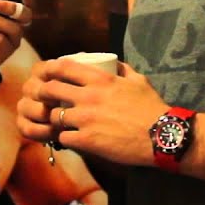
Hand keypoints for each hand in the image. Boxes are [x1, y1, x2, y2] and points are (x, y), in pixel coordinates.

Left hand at [16, 58, 164, 166]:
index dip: (49, 69)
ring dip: (53, 119)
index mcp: (101, 79)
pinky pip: (63, 138)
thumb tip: (113, 63)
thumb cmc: (152, 107)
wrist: (161, 136)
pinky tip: (71, 139)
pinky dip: (64, 139)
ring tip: (59, 123)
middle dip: (43, 94)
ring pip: (53, 116)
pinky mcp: (86, 140)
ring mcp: (85, 119)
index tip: (46, 73)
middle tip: (44, 100)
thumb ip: (123, 70)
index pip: (63, 67)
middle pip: (50, 90)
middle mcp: (89, 96)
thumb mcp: (138, 80)